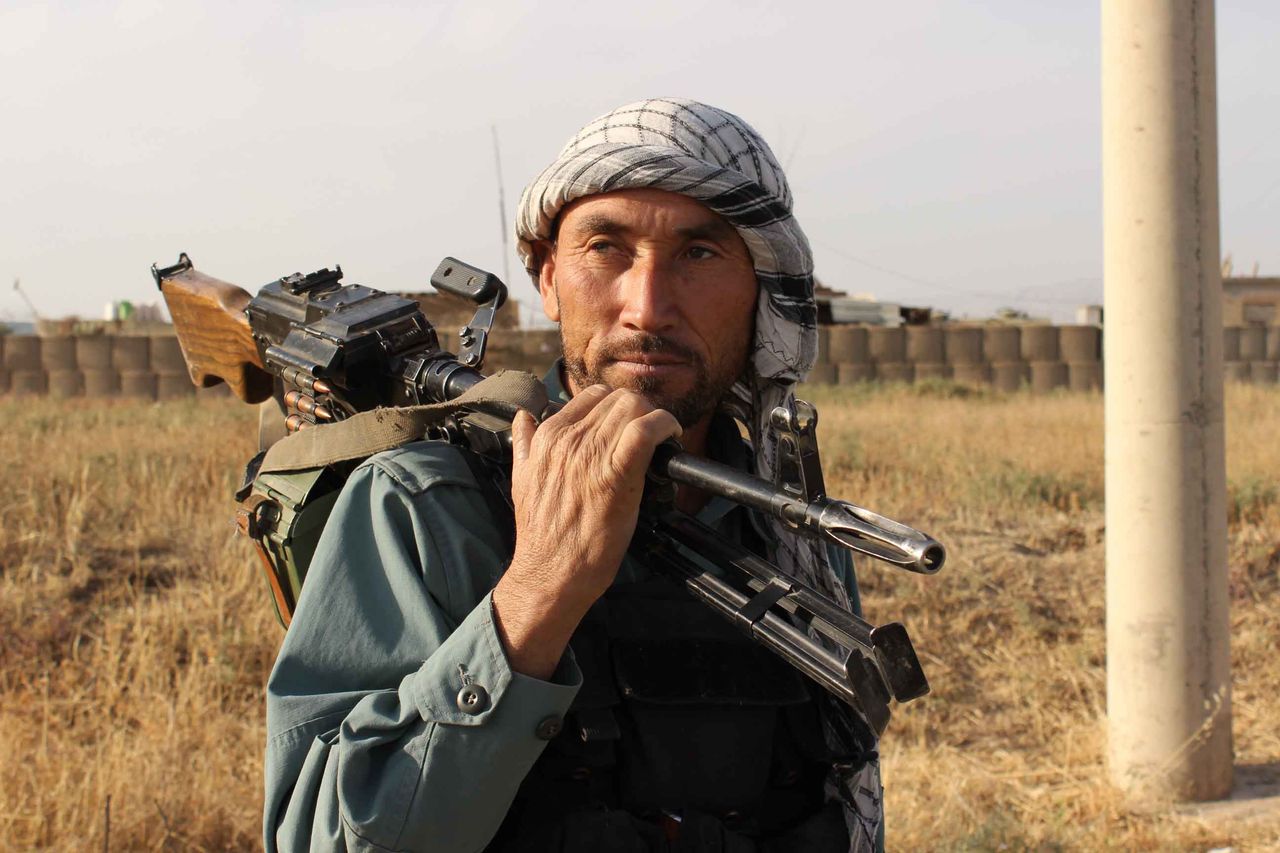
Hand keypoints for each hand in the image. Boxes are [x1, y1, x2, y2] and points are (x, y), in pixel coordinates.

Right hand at [491, 385, 680, 678]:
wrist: (550, 571)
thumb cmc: (541, 532)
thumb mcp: (521, 479)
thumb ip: (524, 444)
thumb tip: (525, 418)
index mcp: (548, 437)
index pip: (593, 397)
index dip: (617, 407)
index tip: (628, 424)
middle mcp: (570, 439)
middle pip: (618, 399)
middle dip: (639, 411)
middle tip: (650, 434)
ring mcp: (593, 454)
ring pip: (633, 407)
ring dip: (654, 418)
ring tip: (661, 438)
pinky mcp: (617, 473)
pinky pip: (645, 430)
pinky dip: (664, 424)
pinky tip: (671, 435)